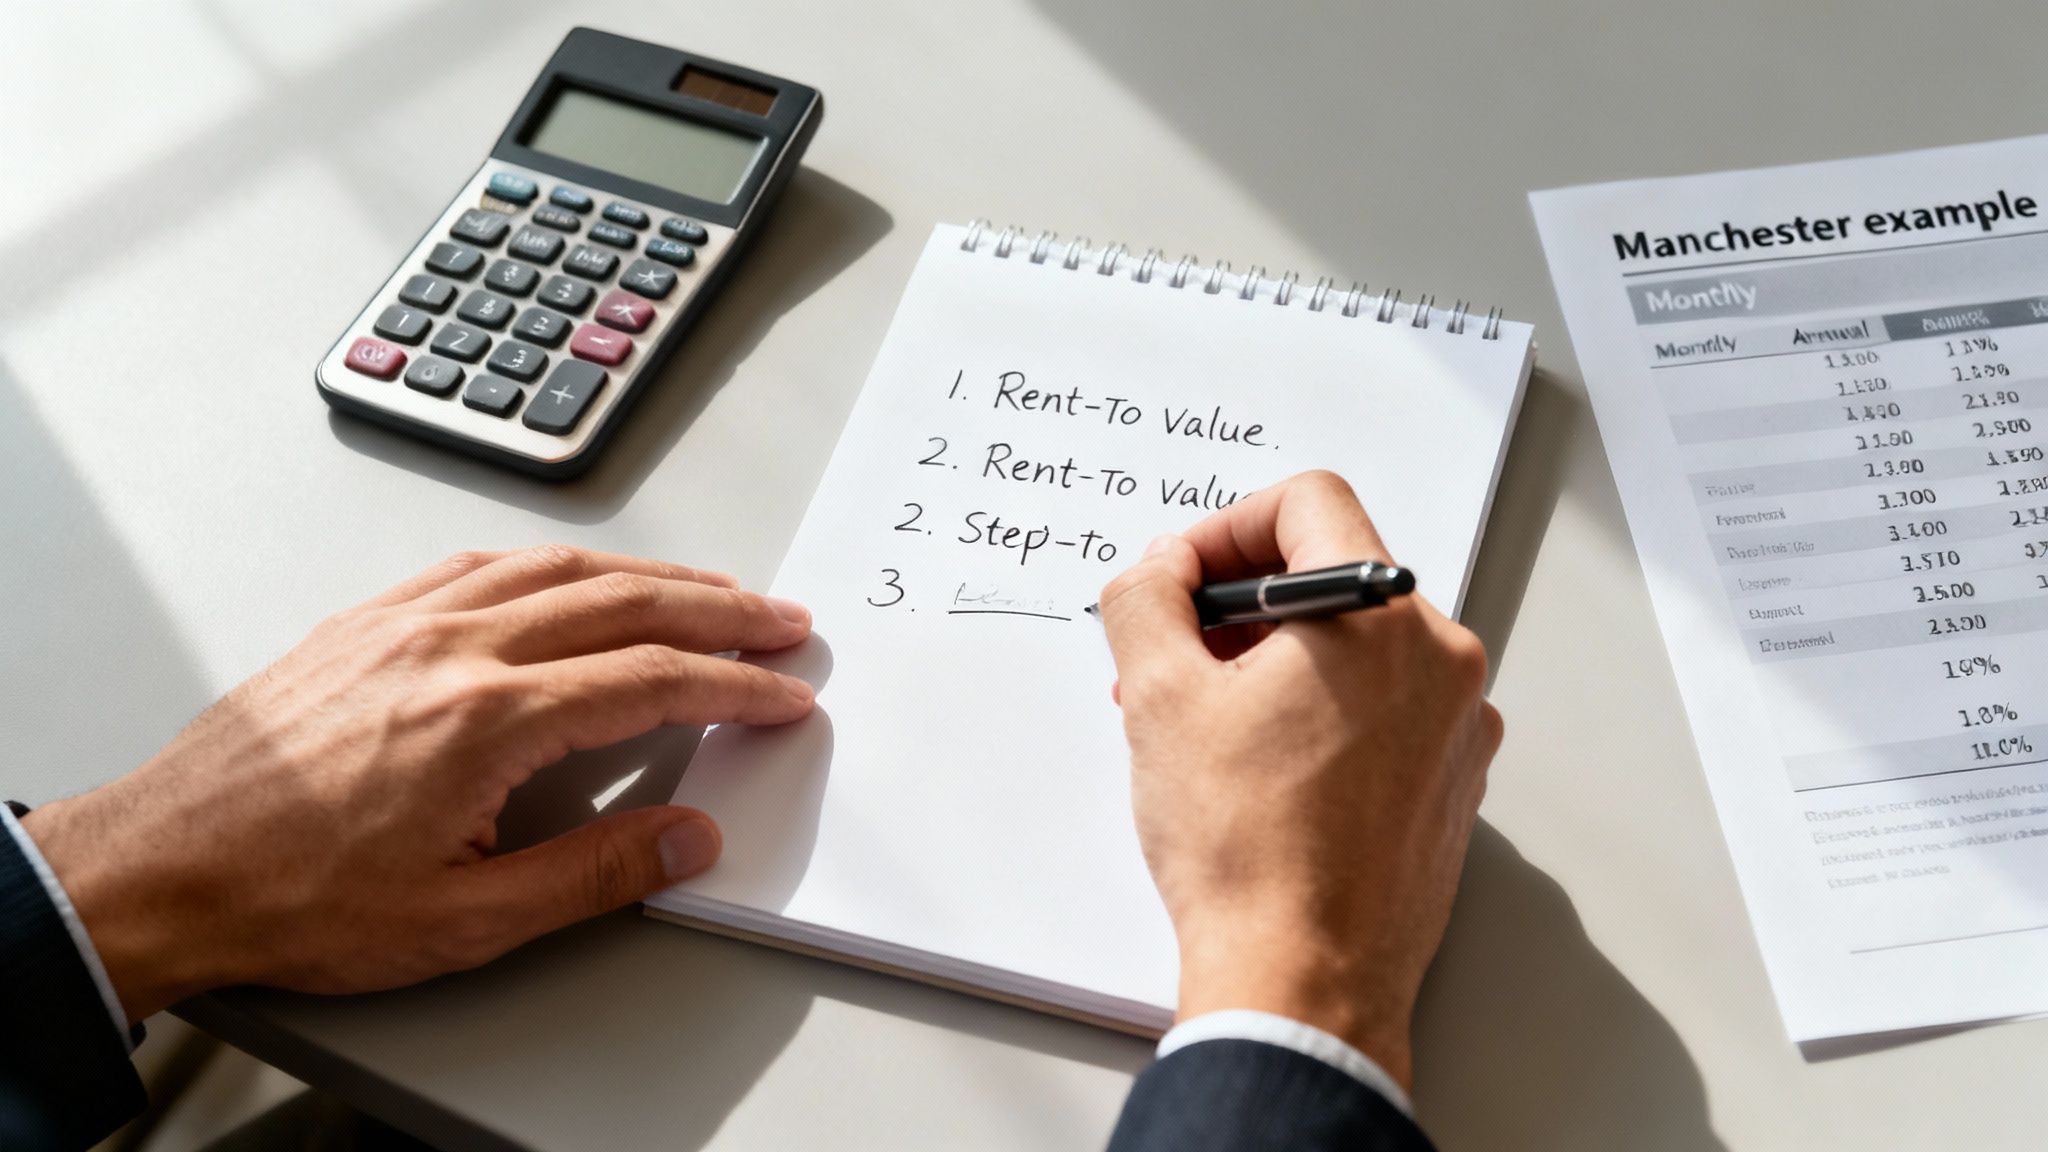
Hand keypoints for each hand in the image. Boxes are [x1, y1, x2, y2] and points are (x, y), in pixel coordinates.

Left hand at [20, 546, 815, 1022]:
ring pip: (556, 569)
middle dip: (718, 612)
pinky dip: (554, 562)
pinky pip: (481, 563)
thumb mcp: (462, 921)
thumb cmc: (293, 897)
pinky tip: (575, 574)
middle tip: (780, 623)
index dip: (732, 686)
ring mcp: (404, 623)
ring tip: (708, 590)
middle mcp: (452, 649)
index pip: (649, 680)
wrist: (162, 866)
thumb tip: (689, 839)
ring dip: (649, 574)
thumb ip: (591, 875)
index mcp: (486, 720)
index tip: (782, 694)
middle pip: (621, 603)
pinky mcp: (365, 621)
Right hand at [1097, 471, 1501, 1087]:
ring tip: (1205, 725)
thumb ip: (1147, 598)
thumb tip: (1160, 570)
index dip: (1226, 528)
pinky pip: (1383, 708)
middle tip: (1175, 659)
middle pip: (1331, 577)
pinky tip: (1259, 770)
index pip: (1309, 503)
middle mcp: (1441, 660)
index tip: (1183, 580)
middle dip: (1238, 608)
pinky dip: (1319, 713)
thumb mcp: (1158, 697)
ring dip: (1274, 663)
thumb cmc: (1244, 851)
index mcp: (1380, 618)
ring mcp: (1457, 725)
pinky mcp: (1453, 781)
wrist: (1303, 980)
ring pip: (1356, 647)